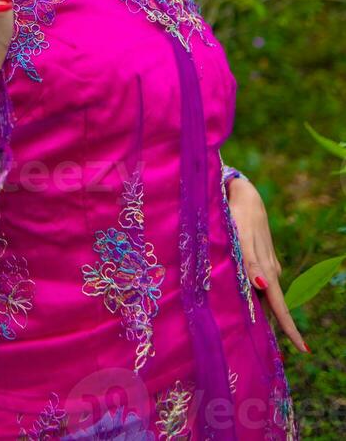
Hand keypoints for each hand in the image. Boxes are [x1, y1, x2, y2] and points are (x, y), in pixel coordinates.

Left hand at [227, 175, 309, 353]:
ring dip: (260, 308)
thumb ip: (250, 263)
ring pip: (264, 292)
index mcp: (268, 270)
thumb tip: (263, 287)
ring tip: (251, 328)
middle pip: (272, 304)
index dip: (290, 329)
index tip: (304, 350)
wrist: (243, 194)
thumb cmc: (238, 216)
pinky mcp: (259, 256)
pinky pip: (258, 280)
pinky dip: (253, 291)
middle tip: (266, 348)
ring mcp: (265, 263)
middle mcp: (270, 270)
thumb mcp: (241, 239)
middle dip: (272, 325)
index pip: (280, 306)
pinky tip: (245, 296)